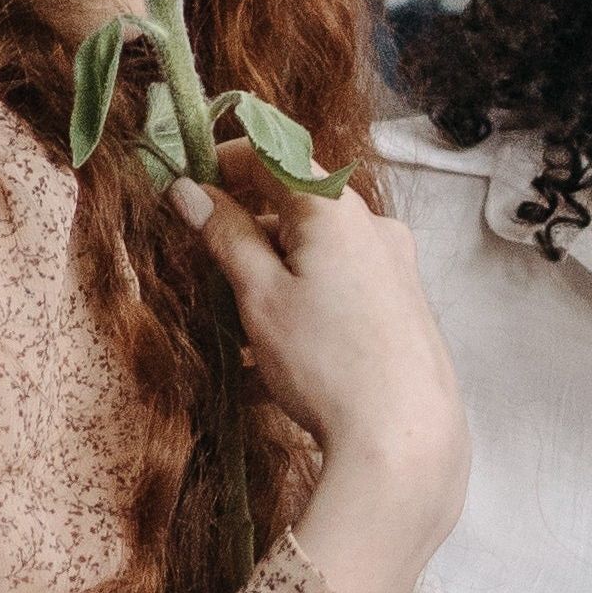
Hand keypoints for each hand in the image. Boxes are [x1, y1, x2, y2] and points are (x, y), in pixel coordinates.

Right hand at [168, 145, 469, 592]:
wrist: (403, 439)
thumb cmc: (325, 361)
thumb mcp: (260, 295)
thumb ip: (225, 235)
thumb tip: (190, 191)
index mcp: (335, 207)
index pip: (274, 153)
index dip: (225, 161)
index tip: (188, 184)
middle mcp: (373, 227)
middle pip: (297, 207)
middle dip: (246, 229)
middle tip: (204, 266)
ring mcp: (394, 269)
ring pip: (317, 255)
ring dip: (271, 277)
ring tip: (233, 331)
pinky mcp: (403, 311)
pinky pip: (341, 291)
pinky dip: (302, 308)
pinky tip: (271, 362)